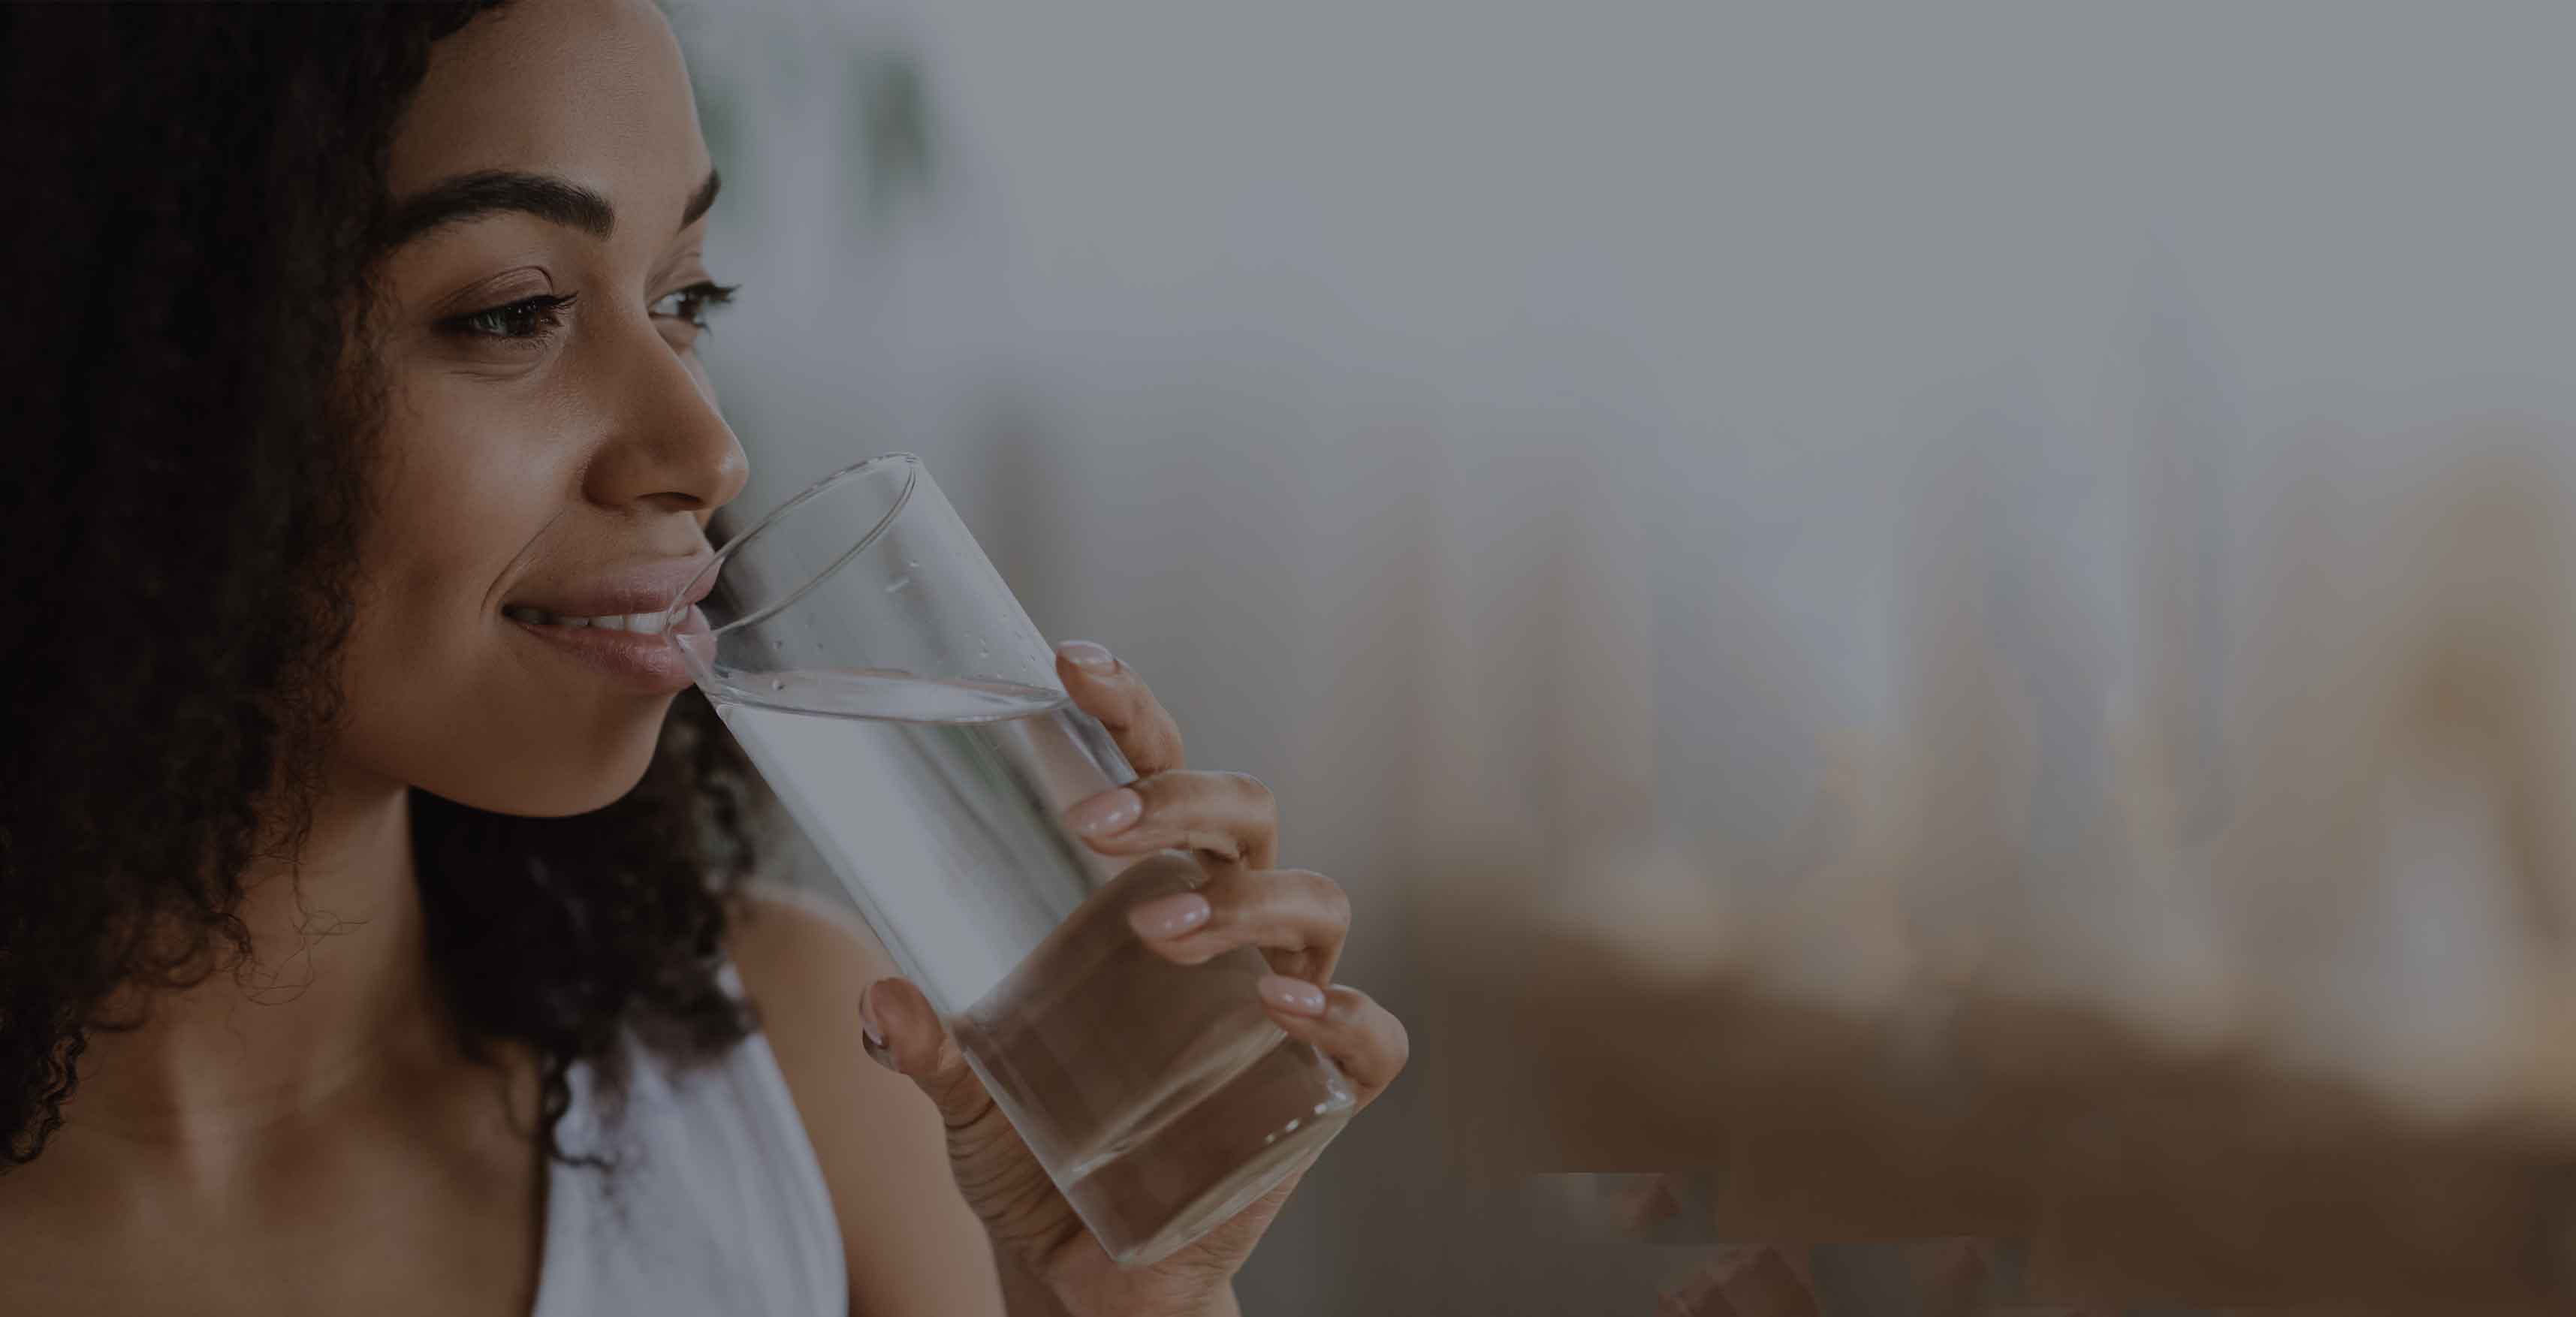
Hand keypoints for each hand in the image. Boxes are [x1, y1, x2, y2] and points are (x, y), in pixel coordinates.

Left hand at [858, 640, 1409, 1316]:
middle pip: (1245, 812)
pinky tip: (1281, 1009)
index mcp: (1150, 890)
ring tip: (1162, 931)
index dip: (1130, 709)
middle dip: (1178, 797)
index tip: (1071, 663)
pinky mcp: (1320, 1089)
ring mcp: (1284, 1001)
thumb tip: (880, 997)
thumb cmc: (1033, 1152)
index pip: (1159, 767)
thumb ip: (923, 1046)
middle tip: (1088, 826)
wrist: (1081, 1275)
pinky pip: (1370, 1036)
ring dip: (1244, 899)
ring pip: (1315, 899)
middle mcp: (1231, 926)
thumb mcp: (961, 1096)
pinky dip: (1342, 1011)